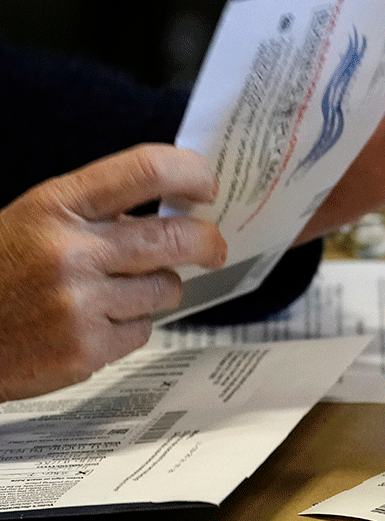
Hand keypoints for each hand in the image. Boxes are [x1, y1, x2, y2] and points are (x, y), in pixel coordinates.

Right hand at [0, 144, 225, 400]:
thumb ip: (97, 212)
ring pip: (167, 288)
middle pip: (177, 238)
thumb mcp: (33, 220)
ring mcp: (80, 303)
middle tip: (214, 248)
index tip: (207, 185)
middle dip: (208, 243)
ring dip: (159, 289)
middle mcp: (71, 252)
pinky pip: (143, 330)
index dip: (192, 174)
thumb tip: (172, 211)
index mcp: (55, 206)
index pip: (146, 171)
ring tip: (119, 292)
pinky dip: (129, 327)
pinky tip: (93, 323)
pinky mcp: (87, 349)